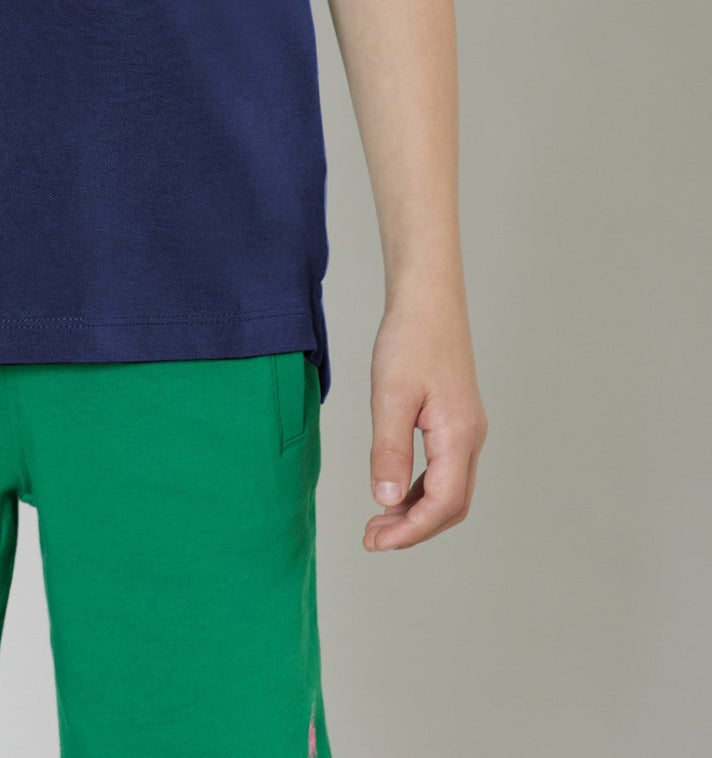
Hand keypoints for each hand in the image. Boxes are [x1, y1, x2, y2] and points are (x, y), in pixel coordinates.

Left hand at [363, 296, 487, 550]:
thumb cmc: (409, 340)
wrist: (428, 300)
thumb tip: (385, 502)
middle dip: (414, 529)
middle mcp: (469, 438)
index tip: (376, 542)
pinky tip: (392, 491)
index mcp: (458, 435)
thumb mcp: (391, 396)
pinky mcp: (455, 421)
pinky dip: (418, 489)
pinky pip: (442, 470)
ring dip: (415, 512)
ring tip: (377, 523)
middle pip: (450, 505)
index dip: (410, 531)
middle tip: (372, 539)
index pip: (442, 504)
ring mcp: (465, 430)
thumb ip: (389, 450)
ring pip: (448, 490)